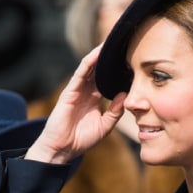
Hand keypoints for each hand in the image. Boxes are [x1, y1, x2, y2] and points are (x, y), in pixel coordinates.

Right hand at [25, 44, 125, 163]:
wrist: (62, 149)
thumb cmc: (81, 140)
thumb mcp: (105, 126)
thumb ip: (115, 111)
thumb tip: (124, 94)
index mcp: (94, 99)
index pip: (107, 79)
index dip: (117, 70)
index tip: (130, 59)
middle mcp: (85, 92)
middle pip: (98, 70)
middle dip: (108, 58)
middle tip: (122, 44)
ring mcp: (76, 91)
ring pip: (89, 68)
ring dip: (98, 55)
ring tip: (109, 43)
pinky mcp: (69, 92)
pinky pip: (79, 74)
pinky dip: (88, 63)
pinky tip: (96, 54)